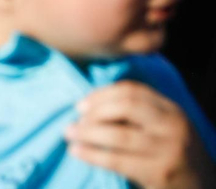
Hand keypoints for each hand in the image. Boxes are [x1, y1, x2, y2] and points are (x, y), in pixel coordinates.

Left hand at [66, 81, 215, 188]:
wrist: (200, 188)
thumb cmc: (172, 155)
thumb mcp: (165, 129)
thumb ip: (140, 114)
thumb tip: (91, 105)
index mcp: (172, 111)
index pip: (132, 90)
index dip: (101, 94)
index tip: (81, 104)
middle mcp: (172, 126)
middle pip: (125, 106)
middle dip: (94, 111)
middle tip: (76, 120)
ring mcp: (167, 150)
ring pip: (118, 134)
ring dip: (87, 132)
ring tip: (69, 133)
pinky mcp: (158, 173)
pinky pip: (117, 160)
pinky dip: (92, 154)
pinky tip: (76, 151)